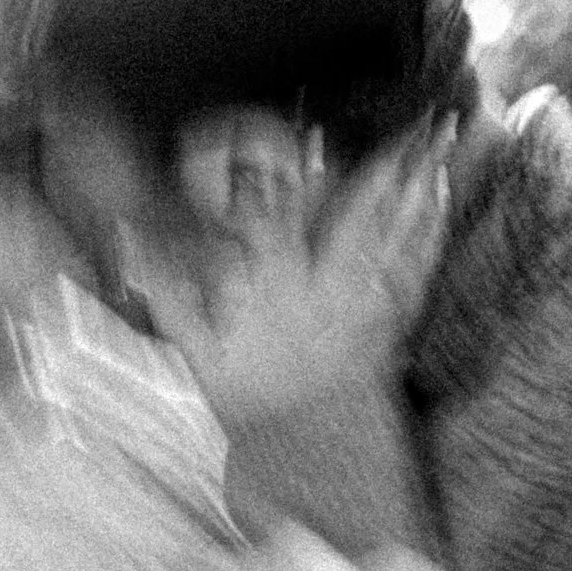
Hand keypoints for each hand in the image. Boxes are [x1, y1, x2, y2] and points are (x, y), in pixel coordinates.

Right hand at [123, 113, 456, 428]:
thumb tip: (126, 231)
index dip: (296, 175)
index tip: (314, 134)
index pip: (282, 219)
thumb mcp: (195, 344)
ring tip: (443, 141)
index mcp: (276, 288)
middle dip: (391, 168)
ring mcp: (366, 304)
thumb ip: (163, 286)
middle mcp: (328, 290)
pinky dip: (432, 228)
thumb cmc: (247, 392)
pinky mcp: (392, 318)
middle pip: (363, 219)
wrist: (305, 447)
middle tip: (420, 124)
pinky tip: (445, 194)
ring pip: (398, 237)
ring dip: (421, 187)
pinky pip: (418, 267)